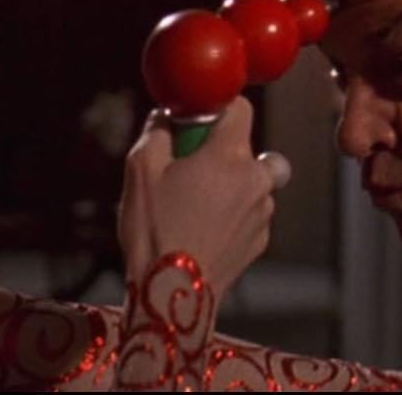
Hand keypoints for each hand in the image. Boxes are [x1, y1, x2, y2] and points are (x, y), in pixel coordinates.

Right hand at [119, 99, 274, 300]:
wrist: (173, 293)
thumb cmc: (155, 229)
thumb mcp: (139, 170)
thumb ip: (155, 131)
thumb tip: (164, 117)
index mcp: (230, 156)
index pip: (240, 108)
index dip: (217, 109)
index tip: (195, 122)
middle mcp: (256, 180)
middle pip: (247, 147)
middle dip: (221, 151)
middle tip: (188, 170)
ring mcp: (262, 213)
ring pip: (251, 181)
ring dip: (230, 184)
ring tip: (193, 205)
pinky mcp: (260, 241)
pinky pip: (250, 212)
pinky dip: (233, 214)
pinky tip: (203, 229)